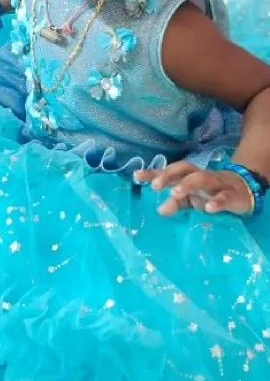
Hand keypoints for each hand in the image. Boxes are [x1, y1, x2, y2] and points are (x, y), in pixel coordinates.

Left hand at [135, 161, 252, 216]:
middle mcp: (200, 176)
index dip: (153, 173)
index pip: (169, 172)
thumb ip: (176, 203)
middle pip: (184, 169)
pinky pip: (224, 197)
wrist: (244, 191)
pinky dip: (216, 201)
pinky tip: (208, 208)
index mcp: (188, 176)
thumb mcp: (192, 200)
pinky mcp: (231, 195)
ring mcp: (216, 184)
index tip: (137, 176)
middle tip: (155, 186)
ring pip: (202, 178)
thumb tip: (159, 210)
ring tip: (175, 193)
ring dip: (188, 184)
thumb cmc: (211, 194)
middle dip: (169, 175)